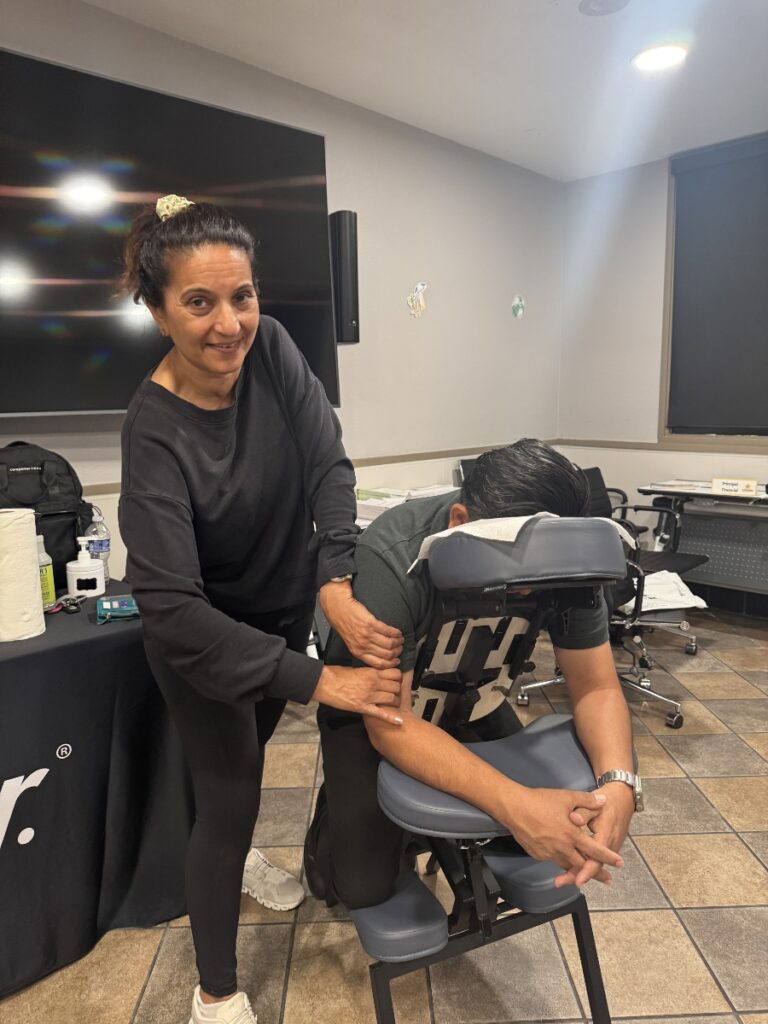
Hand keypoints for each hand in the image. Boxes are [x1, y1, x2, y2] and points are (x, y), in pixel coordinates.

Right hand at [312, 664, 403, 724]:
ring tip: (393, 703)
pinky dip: (391, 718)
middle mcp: (373, 683)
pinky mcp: (362, 707)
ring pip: (391, 699)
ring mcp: (369, 696)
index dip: (398, 677)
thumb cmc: (336, 675)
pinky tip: (399, 721)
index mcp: (372, 672)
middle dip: (397, 690)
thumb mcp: (356, 668)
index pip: (394, 673)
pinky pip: (380, 713)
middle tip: (396, 692)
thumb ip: (369, 672)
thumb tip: (376, 674)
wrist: (325, 683)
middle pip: (396, 686)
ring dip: (394, 702)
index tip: (397, 679)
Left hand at [319, 581, 402, 668]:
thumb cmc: (344, 623)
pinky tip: (397, 632)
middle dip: (397, 652)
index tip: (396, 661)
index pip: (378, 664)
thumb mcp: (350, 643)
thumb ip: (362, 650)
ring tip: (400, 639)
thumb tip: (377, 656)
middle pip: (387, 654)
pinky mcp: (370, 623)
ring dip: (398, 642)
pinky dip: (395, 632)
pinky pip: (388, 631)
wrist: (338, 607)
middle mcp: (362, 645)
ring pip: (389, 643)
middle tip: (400, 648)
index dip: (390, 664)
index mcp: (357, 652)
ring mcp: (367, 634)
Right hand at [500, 787, 623, 886]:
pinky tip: (564, 859)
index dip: (608, 857)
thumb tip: (602, 801)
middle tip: (608, 879)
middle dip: (597, 873)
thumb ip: (587, 800)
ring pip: (568, 865)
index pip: (595, 850)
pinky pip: (554, 861)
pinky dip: (562, 862)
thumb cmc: (539, 801)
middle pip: (583, 865)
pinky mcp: (538, 855)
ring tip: (587, 874)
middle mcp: (562, 847)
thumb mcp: (566, 797)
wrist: (514, 808)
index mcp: (571, 834)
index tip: (619, 863)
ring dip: (579, 870)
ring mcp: (549, 853)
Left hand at [557, 782, 634, 887]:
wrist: (623, 798)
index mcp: (606, 834)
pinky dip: (582, 865)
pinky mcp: (605, 846)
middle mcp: (609, 844)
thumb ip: (584, 811)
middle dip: (577, 875)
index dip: (587, 870)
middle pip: (593, 866)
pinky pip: (594, 858)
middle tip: (560, 882)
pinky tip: (569, 869)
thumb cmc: (609, 800)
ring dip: (578, 871)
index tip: (577, 879)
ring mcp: (607, 847)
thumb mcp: (596, 802)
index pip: (597, 857)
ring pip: (593, 864)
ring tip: (560, 880)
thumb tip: (574, 820)